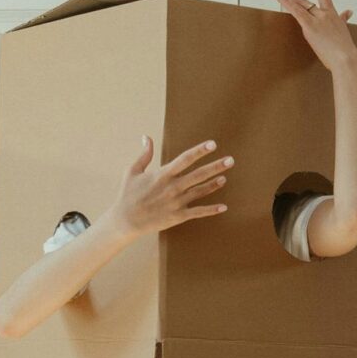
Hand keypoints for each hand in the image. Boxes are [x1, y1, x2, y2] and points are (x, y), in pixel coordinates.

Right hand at [110, 133, 231, 236]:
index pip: (185, 159)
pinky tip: (224, 207)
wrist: (125, 220)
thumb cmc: (128, 194)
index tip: (212, 144)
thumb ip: (144, 154)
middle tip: (230, 160)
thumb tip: (147, 137)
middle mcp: (172, 187)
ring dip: (214, 184)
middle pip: (198, 174)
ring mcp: (176, 202)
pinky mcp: (178, 216)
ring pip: (200, 191)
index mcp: (162, 175)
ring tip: (225, 177)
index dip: (199, 151)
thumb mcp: (133, 171)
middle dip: (216, 166)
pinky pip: (198, 212)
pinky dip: (212, 210)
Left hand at [268, 0, 356, 71]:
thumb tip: (349, 11)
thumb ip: (343, 19)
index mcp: (332, 14)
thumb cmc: (345, 49)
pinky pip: (298, 12)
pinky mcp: (311, 27)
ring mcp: (318, 19)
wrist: (347, 60)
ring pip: (299, 5)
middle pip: (305, 1)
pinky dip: (288, 3)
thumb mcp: (344, 30)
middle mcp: (325, 13)